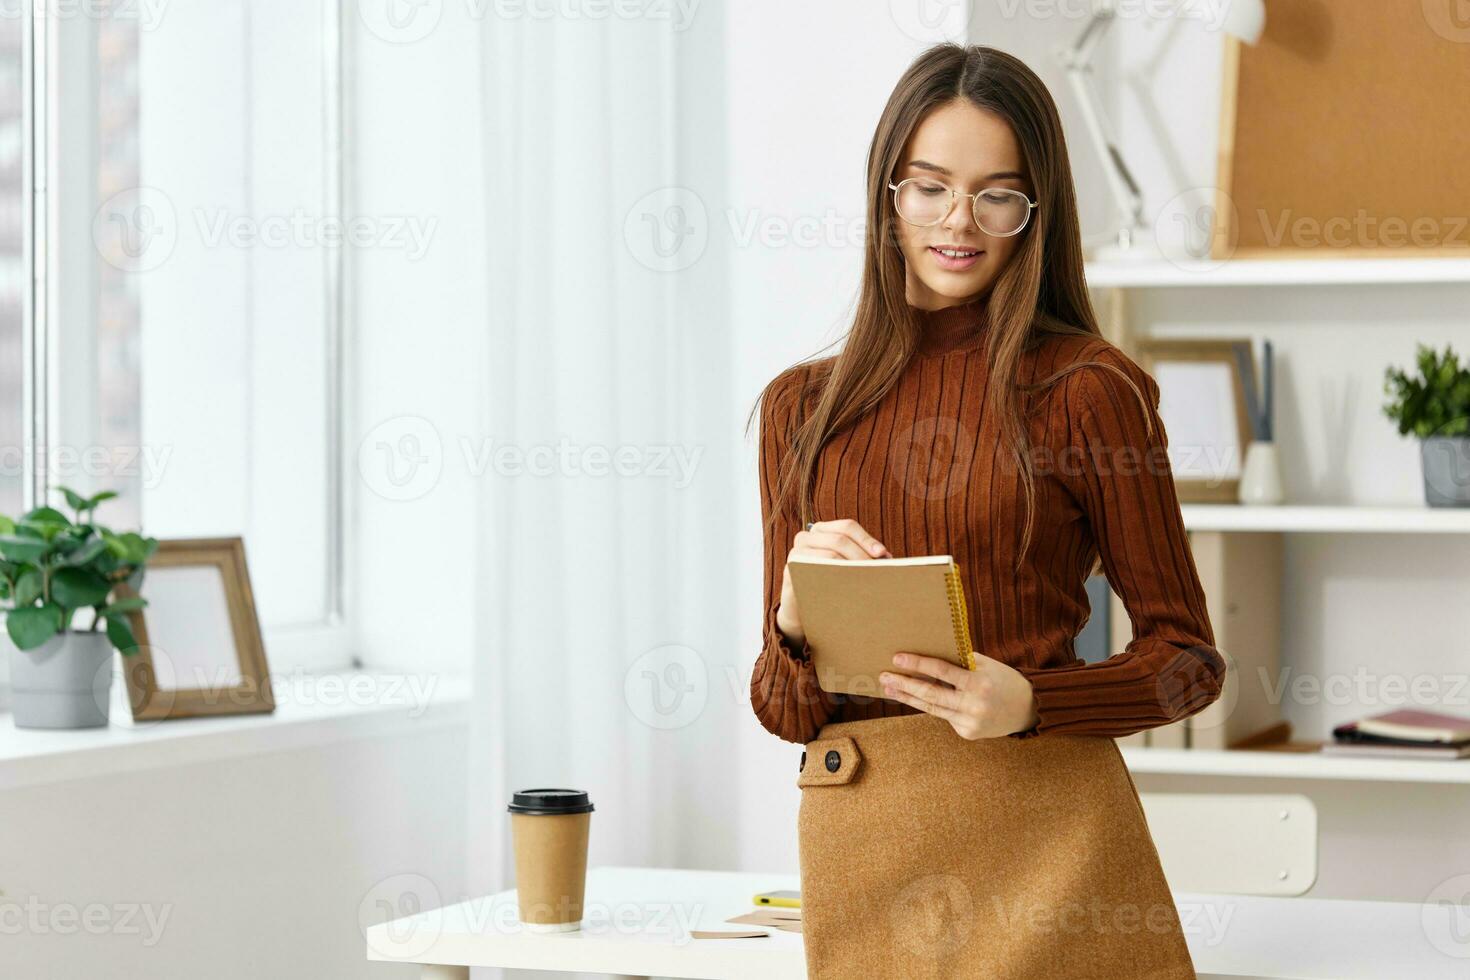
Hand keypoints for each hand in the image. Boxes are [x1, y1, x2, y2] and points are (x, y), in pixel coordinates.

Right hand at [774, 518, 891, 647]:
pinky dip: (836, 578)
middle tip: (878, 571)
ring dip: (852, 567)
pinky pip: (816, 570)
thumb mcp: (845, 565)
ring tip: (868, 580)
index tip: (883, 554)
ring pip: (830, 554)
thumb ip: (861, 556)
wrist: (801, 608)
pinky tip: (849, 589)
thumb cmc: (828, 584)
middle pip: (840, 539)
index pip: (847, 526)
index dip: (866, 539)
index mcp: (821, 530)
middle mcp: (806, 536)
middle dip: (862, 555)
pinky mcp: (790, 570)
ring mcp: (796, 552)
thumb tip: (887, 558)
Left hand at [879, 651, 1039, 738]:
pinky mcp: (968, 733)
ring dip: (909, 698)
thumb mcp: (987, 664)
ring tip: (890, 689)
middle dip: (904, 684)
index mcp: (979, 683)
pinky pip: (945, 717)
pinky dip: (933, 707)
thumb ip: (962, 660)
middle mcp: (973, 705)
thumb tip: (929, 650)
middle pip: (931, 694)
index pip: (941, 671)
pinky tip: (918, 699)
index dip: (917, 664)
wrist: (1029, 709)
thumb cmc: (1004, 680)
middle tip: (884, 677)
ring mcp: (970, 722)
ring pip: (932, 709)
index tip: (897, 658)